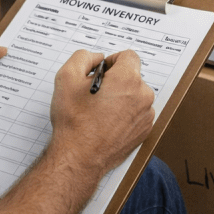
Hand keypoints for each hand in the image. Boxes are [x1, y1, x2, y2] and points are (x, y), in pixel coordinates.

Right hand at [48, 49, 155, 176]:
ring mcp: (146, 115)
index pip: (128, 56)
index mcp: (128, 79)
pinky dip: (125, 114)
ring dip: (121, 98)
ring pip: (135, 95)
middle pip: (132, 76)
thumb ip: (83, 57)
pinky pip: (137, 113)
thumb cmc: (74, 121)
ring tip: (100, 111)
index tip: (102, 72)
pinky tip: (107, 123)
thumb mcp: (67, 77)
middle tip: (96, 94)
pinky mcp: (145, 130)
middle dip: (116, 81)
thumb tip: (97, 58)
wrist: (79, 157)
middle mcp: (142, 95)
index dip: (112, 61)